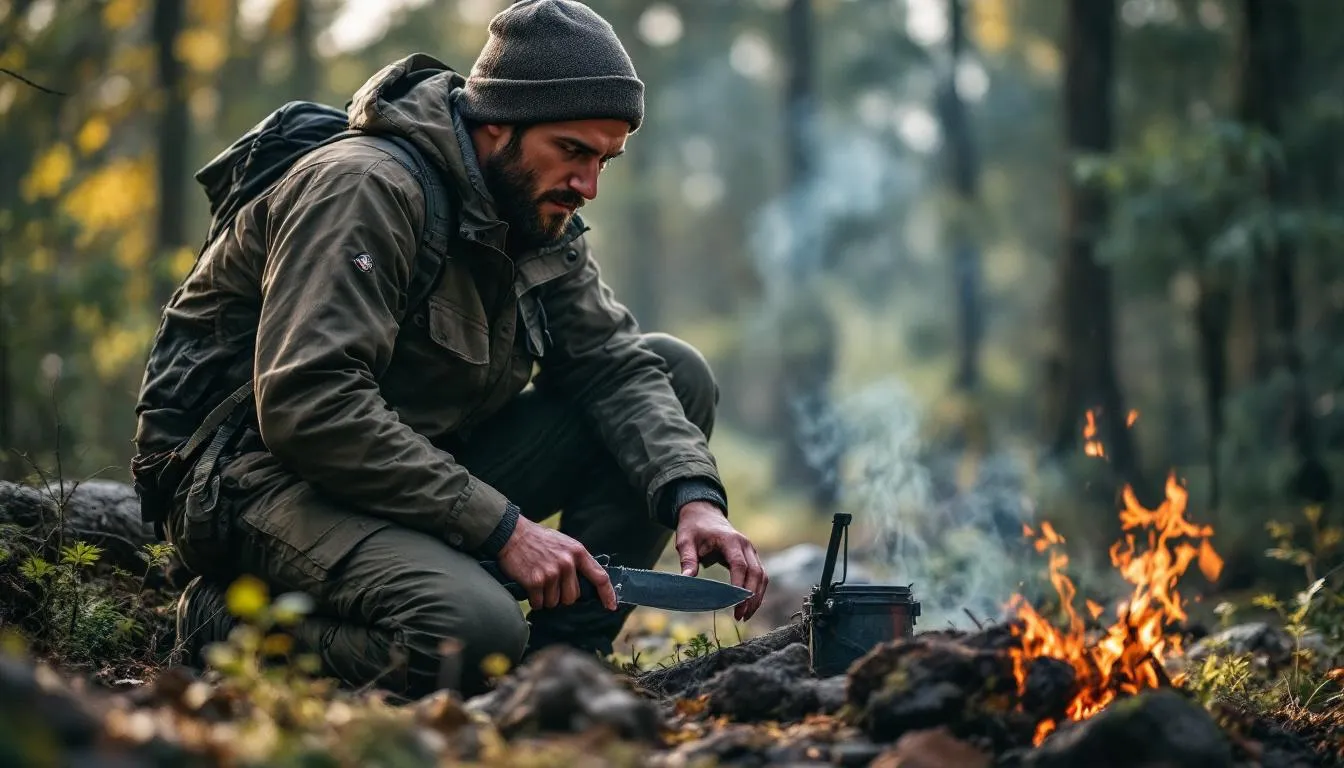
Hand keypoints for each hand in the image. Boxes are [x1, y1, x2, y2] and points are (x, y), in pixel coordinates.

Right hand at [497, 516, 617, 611]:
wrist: (512, 534)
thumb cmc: (538, 540)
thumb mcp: (564, 543)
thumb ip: (577, 560)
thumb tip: (587, 582)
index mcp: (577, 552)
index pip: (600, 577)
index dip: (607, 594)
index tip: (611, 606)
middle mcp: (567, 563)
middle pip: (573, 597)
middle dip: (562, 595)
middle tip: (551, 583)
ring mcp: (552, 573)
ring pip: (555, 602)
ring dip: (546, 598)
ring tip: (539, 581)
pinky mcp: (536, 581)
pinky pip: (539, 603)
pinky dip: (534, 600)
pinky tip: (530, 585)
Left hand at [675, 501, 768, 620]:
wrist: (704, 513)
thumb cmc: (694, 528)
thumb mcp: (685, 540)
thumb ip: (687, 559)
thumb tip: (687, 579)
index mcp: (729, 540)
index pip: (739, 565)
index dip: (739, 585)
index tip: (735, 604)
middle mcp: (745, 545)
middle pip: (756, 573)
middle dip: (751, 597)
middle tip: (740, 616)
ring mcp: (750, 550)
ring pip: (762, 576)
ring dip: (757, 597)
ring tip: (745, 615)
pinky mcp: (751, 557)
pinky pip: (760, 575)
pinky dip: (757, 591)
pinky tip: (749, 605)